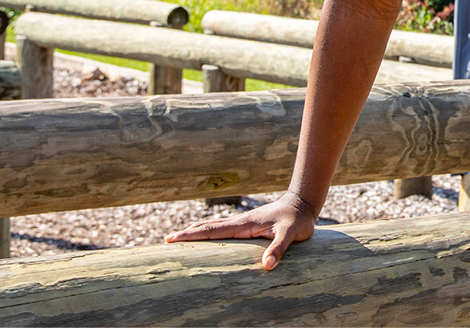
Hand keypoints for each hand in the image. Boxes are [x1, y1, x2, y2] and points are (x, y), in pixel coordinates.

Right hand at [165, 190, 317, 270]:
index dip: (192, 235)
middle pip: (208, 226)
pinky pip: (224, 227)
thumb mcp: (291, 234)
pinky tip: (208, 234)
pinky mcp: (249, 224)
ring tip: (181, 237)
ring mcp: (243, 222)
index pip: (212, 230)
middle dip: (188, 233)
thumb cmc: (297, 220)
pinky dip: (210, 230)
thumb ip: (279, 249)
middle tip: (167, 240)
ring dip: (197, 230)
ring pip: (214, 225)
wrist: (303, 203)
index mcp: (244, 225)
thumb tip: (267, 266)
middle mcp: (240, 222)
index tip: (173, 238)